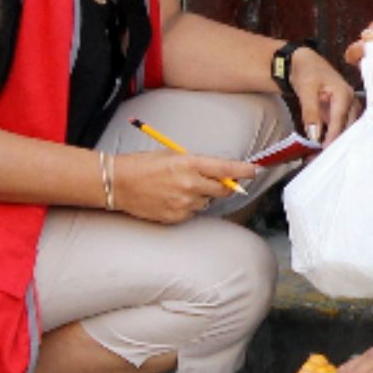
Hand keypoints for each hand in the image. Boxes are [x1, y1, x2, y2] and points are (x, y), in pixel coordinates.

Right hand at [111, 151, 258, 223]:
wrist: (118, 183)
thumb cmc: (143, 165)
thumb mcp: (172, 155)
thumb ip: (197, 164)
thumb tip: (219, 173)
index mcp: (190, 164)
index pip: (226, 169)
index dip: (244, 170)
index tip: (254, 170)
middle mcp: (190, 185)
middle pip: (224, 189)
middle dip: (226, 186)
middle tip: (219, 181)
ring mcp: (184, 203)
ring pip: (207, 202)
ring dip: (202, 196)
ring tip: (180, 188)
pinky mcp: (176, 217)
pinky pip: (192, 212)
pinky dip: (188, 206)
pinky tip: (171, 198)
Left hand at [285, 47, 357, 146]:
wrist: (304, 64)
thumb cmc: (307, 72)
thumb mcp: (306, 90)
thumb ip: (311, 112)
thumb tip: (314, 134)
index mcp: (345, 94)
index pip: (340, 120)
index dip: (332, 137)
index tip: (324, 151)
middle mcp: (351, 102)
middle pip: (346, 127)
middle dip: (334, 143)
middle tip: (320, 158)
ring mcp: (347, 108)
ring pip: (344, 129)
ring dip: (333, 142)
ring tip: (318, 155)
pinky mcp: (341, 112)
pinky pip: (338, 127)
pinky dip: (330, 137)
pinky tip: (320, 148)